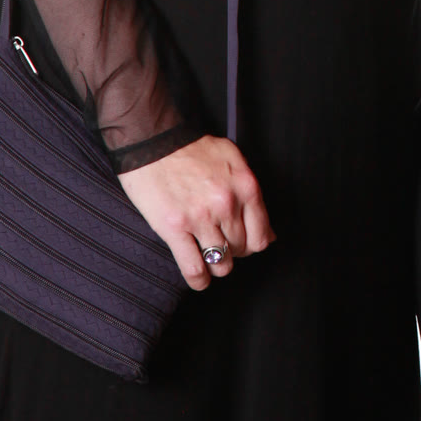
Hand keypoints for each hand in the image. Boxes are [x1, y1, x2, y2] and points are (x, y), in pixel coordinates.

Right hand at [121, 136, 273, 290]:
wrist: (151, 140)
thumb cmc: (190, 148)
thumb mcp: (231, 159)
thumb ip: (251, 193)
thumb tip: (269, 233)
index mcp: (245, 186)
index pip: (261, 235)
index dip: (252, 244)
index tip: (242, 243)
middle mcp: (227, 204)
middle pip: (242, 249)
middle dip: (233, 252)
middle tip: (220, 244)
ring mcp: (202, 217)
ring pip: (222, 262)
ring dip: (216, 265)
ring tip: (208, 258)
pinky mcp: (175, 228)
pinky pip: (195, 268)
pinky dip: (199, 279)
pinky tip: (198, 278)